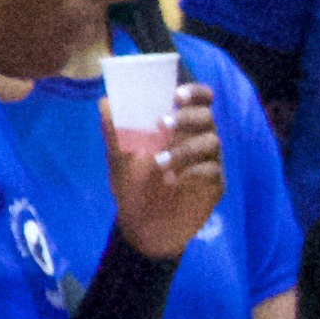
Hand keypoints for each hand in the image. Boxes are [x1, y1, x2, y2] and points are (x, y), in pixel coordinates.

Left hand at [109, 85, 222, 260]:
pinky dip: (194, 171)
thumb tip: (104, 102)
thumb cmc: (132, 187)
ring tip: (159, 162)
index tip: (176, 94)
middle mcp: (198, 140)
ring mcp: (208, 162)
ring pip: (211, 142)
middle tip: (162, 124)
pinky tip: (175, 180)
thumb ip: (113, 131)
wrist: (141, 226)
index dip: (194, 92)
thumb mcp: (118, 158)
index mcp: (179, 127)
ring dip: (184, 148)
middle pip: (208, 117)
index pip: (198, 101)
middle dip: (188, 116)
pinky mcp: (214, 185)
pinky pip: (213, 170)